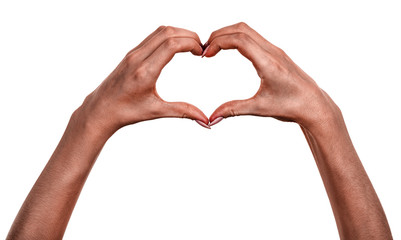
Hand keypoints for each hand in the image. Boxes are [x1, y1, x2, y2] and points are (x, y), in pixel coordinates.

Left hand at [76, 26, 208, 135]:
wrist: (100, 110)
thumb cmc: (125, 112)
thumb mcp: (156, 112)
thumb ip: (182, 111)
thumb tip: (205, 120)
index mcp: (144, 72)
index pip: (171, 45)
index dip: (191, 44)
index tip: (201, 53)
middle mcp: (137, 58)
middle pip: (168, 32)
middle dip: (189, 36)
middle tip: (200, 48)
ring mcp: (133, 53)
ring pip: (160, 31)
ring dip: (179, 33)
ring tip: (191, 46)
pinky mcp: (131, 54)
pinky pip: (152, 37)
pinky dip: (169, 36)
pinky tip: (176, 47)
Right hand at [204, 22, 338, 128]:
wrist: (313, 105)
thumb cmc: (292, 106)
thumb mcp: (260, 109)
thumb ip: (233, 110)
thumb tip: (212, 118)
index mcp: (268, 63)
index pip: (240, 40)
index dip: (219, 43)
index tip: (206, 54)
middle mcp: (272, 52)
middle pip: (241, 29)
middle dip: (219, 35)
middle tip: (205, 49)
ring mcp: (275, 50)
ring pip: (247, 30)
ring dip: (228, 34)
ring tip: (213, 48)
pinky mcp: (275, 53)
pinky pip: (253, 37)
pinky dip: (237, 38)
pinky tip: (229, 49)